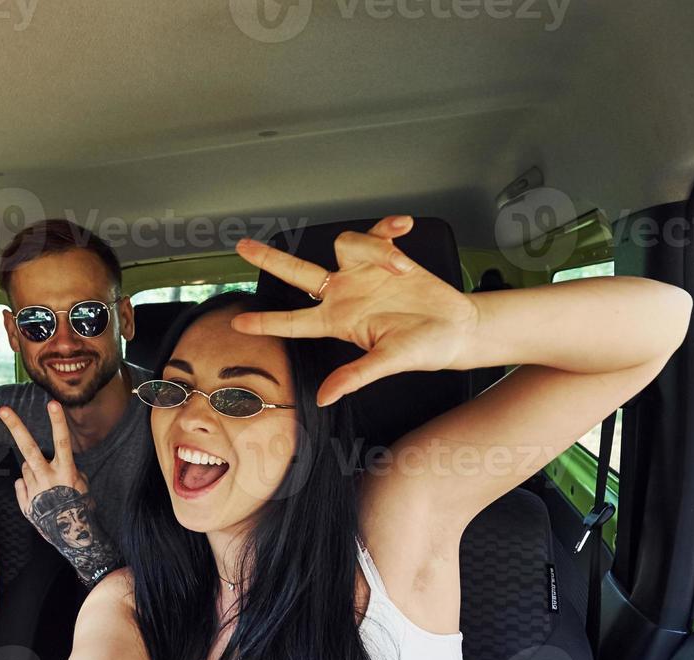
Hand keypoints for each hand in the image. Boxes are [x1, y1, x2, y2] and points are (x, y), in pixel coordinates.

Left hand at [0, 402, 119, 585]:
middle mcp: (47, 479)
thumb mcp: (81, 486)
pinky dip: (27, 486)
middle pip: (29, 448)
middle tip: (3, 410)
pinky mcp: (25, 503)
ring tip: (48, 486)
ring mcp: (34, 491)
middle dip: (16, 427)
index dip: (57, 422)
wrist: (75, 539)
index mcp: (66, 472)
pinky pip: (21, 484)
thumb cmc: (81, 509)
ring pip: (26, 467)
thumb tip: (45, 465)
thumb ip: (65, 470)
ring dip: (34, 470)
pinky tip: (40, 496)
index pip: (62, 442)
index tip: (52, 403)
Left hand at [231, 215, 480, 406]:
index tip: (237, 323)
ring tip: (403, 269)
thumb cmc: (424, 349)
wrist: (456, 328)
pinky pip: (378, 233)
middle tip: (242, 248)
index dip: (266, 322)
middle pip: (298, 272)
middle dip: (270, 259)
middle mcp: (345, 295)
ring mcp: (363, 274)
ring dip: (373, 249)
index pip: (294, 321)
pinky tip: (404, 226)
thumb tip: (326, 398)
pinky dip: (387, 228)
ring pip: (346, 245)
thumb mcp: (388, 363)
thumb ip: (356, 376)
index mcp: (339, 321)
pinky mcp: (386, 257)